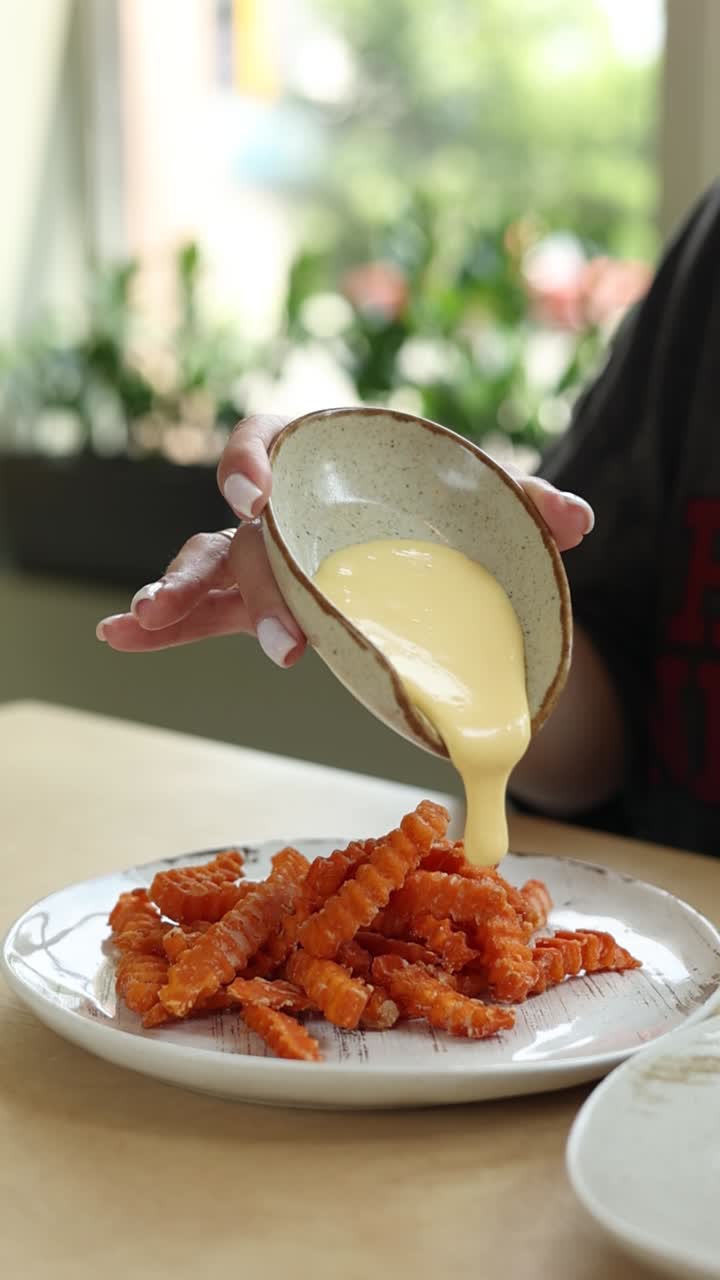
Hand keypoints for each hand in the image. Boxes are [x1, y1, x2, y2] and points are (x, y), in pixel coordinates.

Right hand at [96, 414, 593, 665]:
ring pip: (205, 572)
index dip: (246, 462)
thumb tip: (578, 518)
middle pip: (234, 532)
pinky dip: (166, 627)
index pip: (263, 439)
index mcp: (316, 458)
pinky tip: (123, 640)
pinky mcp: (259, 603)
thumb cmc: (437, 501)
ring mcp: (262, 558)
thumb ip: (523, 499)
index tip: (250, 495)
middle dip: (225, 576)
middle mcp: (277, 506)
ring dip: (174, 598)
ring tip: (141, 627)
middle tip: (241, 629)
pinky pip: (206, 613)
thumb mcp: (478, 499)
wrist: (421, 530)